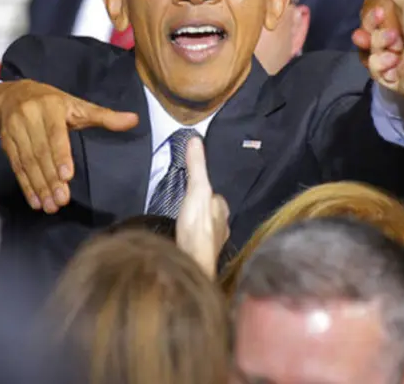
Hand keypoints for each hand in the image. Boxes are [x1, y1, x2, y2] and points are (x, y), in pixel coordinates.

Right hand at [0, 80, 137, 212]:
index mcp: (51, 106)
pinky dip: (26, 185)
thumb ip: (105, 116)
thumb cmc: (54, 103)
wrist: (12, 95)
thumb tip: (134, 120)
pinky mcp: (7, 143)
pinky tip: (35, 201)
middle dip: (50, 178)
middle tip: (61, 200)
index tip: (67, 176)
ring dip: (38, 186)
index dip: (60, 155)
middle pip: (41, 152)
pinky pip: (16, 166)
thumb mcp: (79, 105)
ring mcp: (15, 130)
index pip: (55, 134)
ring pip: (27, 162)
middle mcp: (30, 117)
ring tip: (50, 205)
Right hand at [176, 137, 229, 278]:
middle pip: (210, 213)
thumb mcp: (197, 190)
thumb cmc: (197, 227)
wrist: (192, 264)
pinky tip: (181, 240)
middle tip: (185, 206)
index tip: (194, 188)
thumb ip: (197, 167)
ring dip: (196, 225)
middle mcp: (222, 228)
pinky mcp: (201, 258)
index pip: (216, 196)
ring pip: (205, 229)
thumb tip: (196, 139)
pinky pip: (196, 243)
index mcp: (223, 211)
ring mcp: (212, 245)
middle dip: (201, 209)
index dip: (205, 191)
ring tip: (182, 222)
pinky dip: (189, 240)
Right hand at [353, 0, 403, 105]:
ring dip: (378, 47)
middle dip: (371, 34)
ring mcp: (398, 65)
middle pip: (373, 39)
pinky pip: (376, 71)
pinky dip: (381, 64)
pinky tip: (392, 62)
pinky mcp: (394, 81)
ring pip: (373, 54)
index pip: (383, 23)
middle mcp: (403, 46)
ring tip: (391, 48)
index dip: (374, 19)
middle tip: (370, 31)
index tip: (377, 13)